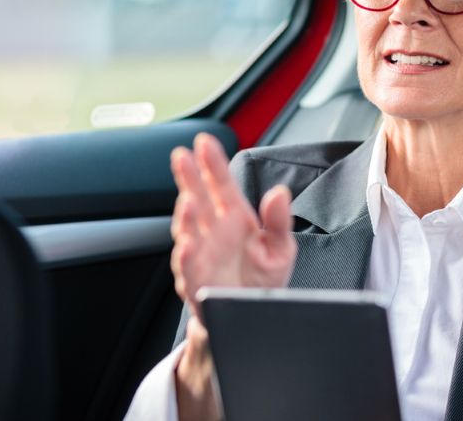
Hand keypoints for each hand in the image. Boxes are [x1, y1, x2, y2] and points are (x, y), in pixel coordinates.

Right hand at [170, 133, 296, 319]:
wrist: (252, 320)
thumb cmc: (263, 281)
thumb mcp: (281, 249)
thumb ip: (279, 221)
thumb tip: (279, 192)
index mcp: (235, 219)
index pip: (221, 185)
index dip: (212, 164)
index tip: (204, 142)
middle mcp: (213, 234)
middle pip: (197, 200)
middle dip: (188, 179)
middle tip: (182, 157)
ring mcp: (202, 256)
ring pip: (188, 232)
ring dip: (185, 217)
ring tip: (188, 201)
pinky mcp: (197, 283)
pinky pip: (189, 270)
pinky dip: (187, 258)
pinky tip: (189, 245)